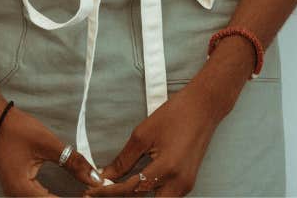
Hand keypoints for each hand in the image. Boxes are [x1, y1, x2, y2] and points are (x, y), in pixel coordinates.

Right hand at [0, 106, 102, 196]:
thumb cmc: (17, 129)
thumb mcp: (49, 144)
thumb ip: (73, 162)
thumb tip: (96, 179)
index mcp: (22, 190)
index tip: (92, 195)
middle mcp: (16, 195)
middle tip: (89, 193)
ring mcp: (15, 192)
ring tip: (82, 194)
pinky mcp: (17, 187)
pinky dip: (52, 197)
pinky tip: (66, 193)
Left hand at [86, 82, 231, 196]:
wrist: (204, 107)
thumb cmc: (176, 114)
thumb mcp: (144, 134)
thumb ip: (124, 159)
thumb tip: (107, 175)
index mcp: (166, 169)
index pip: (131, 189)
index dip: (108, 192)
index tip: (92, 191)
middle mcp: (178, 183)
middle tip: (103, 193)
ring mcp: (185, 185)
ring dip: (136, 197)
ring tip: (117, 188)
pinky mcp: (187, 182)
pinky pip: (165, 196)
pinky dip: (149, 193)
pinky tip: (135, 184)